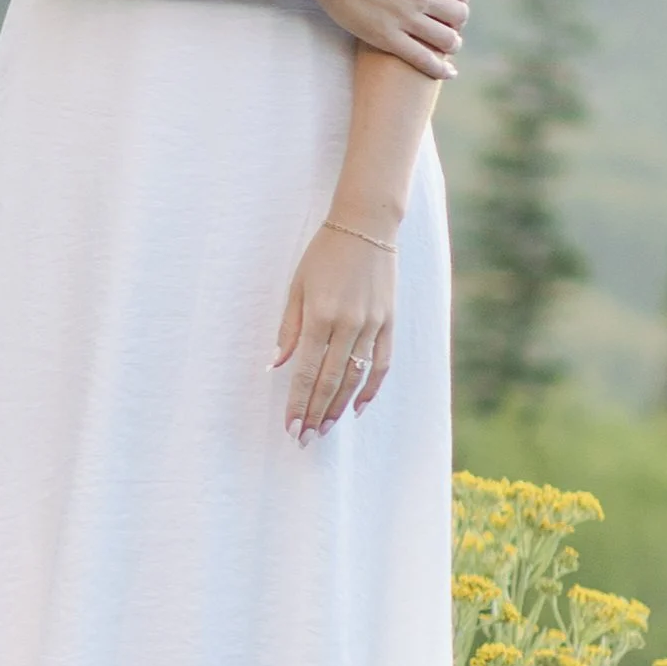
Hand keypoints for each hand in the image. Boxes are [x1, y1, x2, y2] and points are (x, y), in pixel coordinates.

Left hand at [273, 221, 397, 439]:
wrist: (366, 226)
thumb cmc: (324, 253)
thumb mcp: (297, 285)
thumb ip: (288, 327)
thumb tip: (277, 364)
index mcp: (319, 315)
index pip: (306, 372)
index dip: (298, 403)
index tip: (291, 427)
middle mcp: (347, 325)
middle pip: (330, 381)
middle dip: (316, 414)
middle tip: (305, 439)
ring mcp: (372, 325)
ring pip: (355, 378)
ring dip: (339, 407)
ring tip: (326, 429)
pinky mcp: (389, 322)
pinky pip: (382, 363)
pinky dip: (371, 388)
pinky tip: (359, 408)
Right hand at [303, 0, 468, 74]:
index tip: (451, 0)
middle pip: (459, 16)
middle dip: (458, 20)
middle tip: (447, 22)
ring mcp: (406, 19)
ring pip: (446, 40)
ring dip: (452, 44)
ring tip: (446, 45)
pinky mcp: (387, 37)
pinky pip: (421, 58)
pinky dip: (439, 69)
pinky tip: (447, 73)